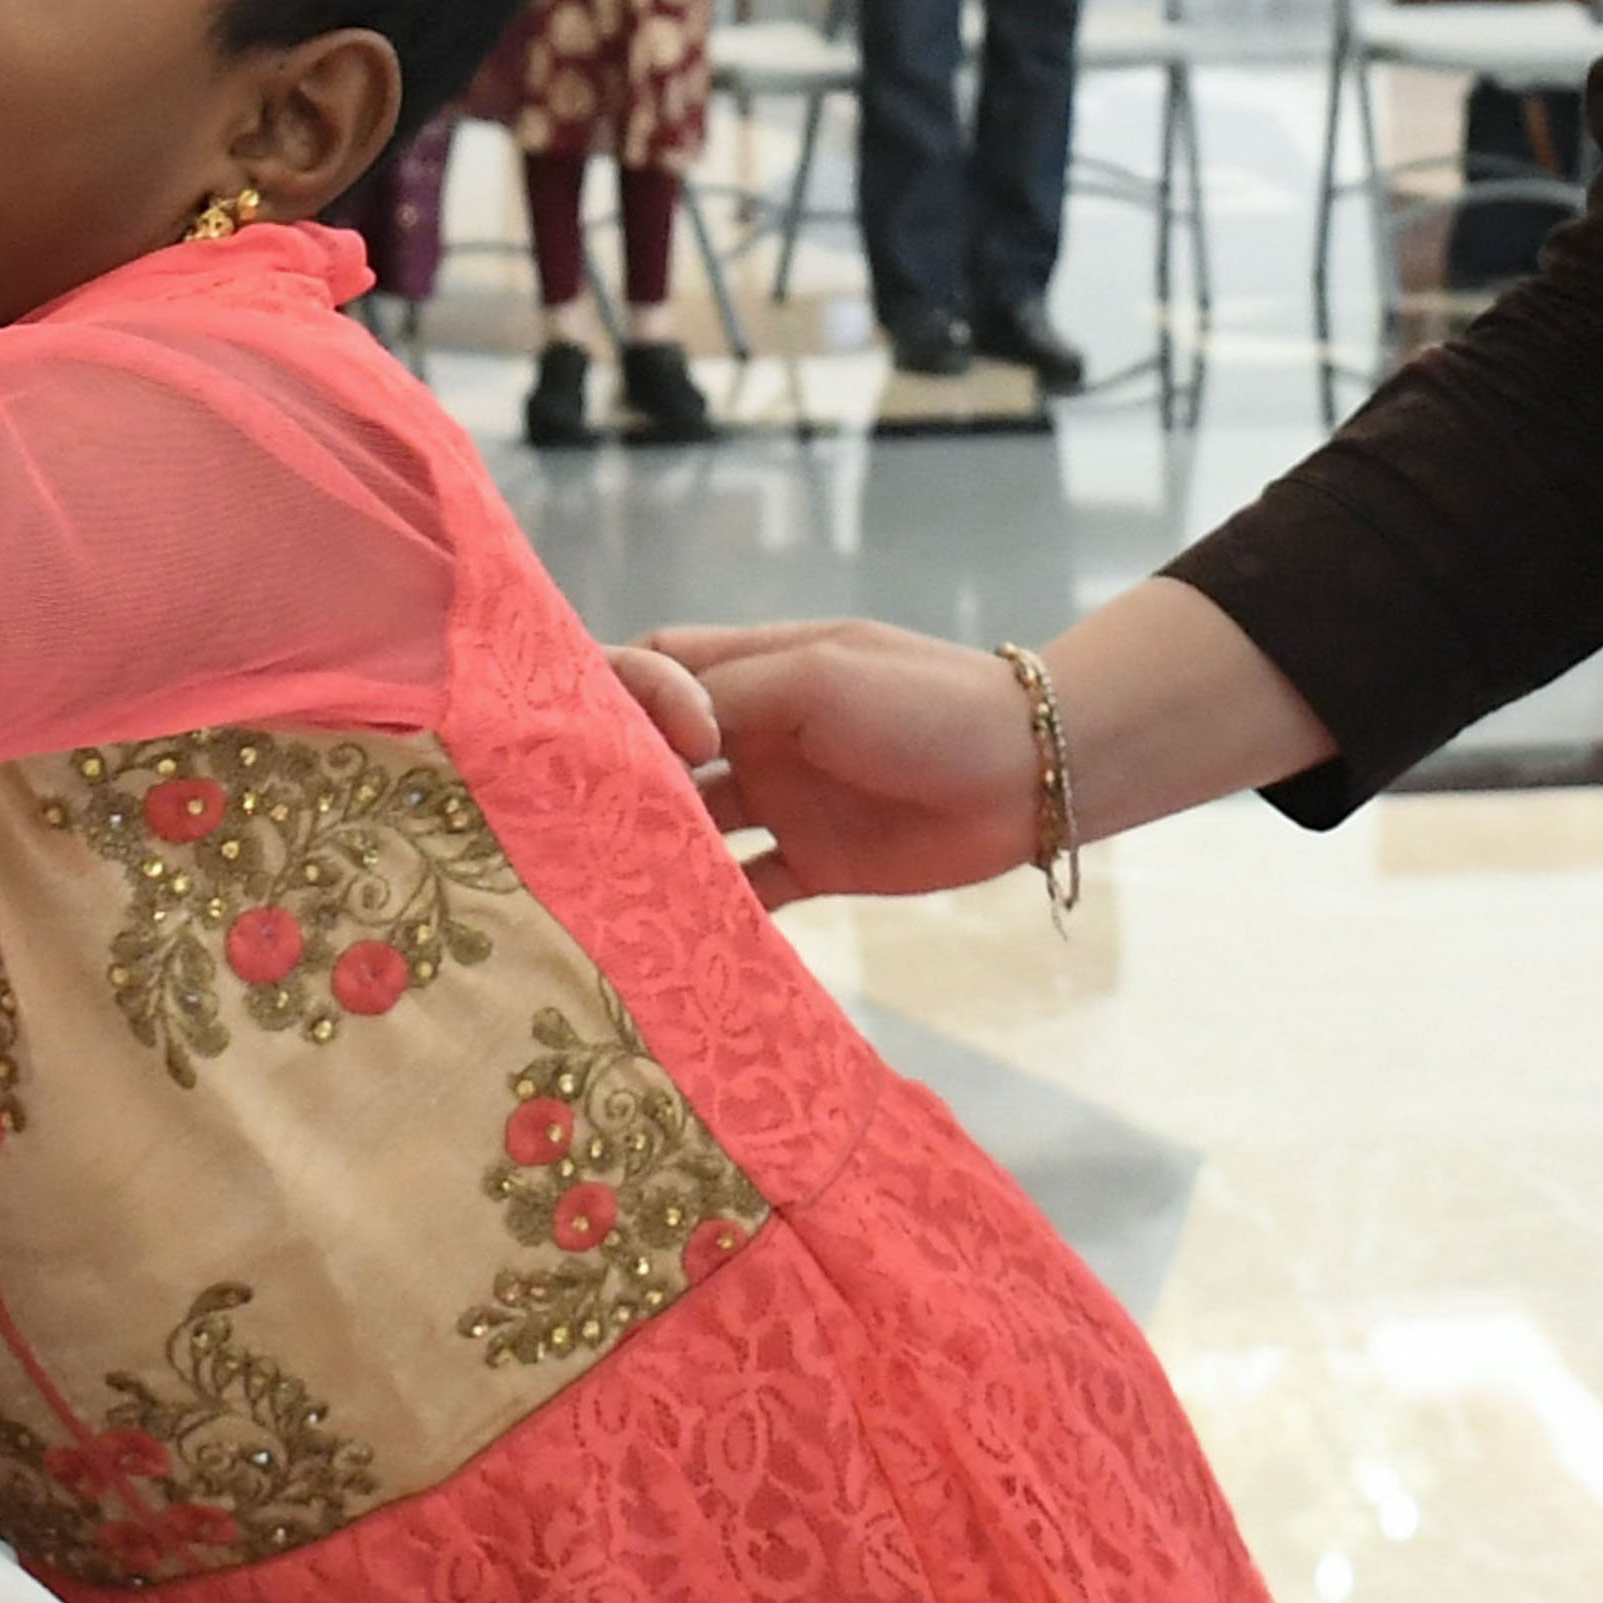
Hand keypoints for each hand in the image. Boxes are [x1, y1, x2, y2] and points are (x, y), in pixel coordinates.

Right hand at [630, 622, 1045, 907]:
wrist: (1032, 770)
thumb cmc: (923, 703)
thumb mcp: (817, 678)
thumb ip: (726, 696)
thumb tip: (646, 733)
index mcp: (750, 670)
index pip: (648, 668)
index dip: (614, 694)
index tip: (618, 738)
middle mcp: (753, 733)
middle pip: (659, 753)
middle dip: (615, 781)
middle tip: (571, 826)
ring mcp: (783, 800)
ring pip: (694, 827)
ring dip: (655, 848)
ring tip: (605, 886)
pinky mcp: (815, 863)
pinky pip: (748, 889)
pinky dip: (714, 907)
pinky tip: (676, 933)